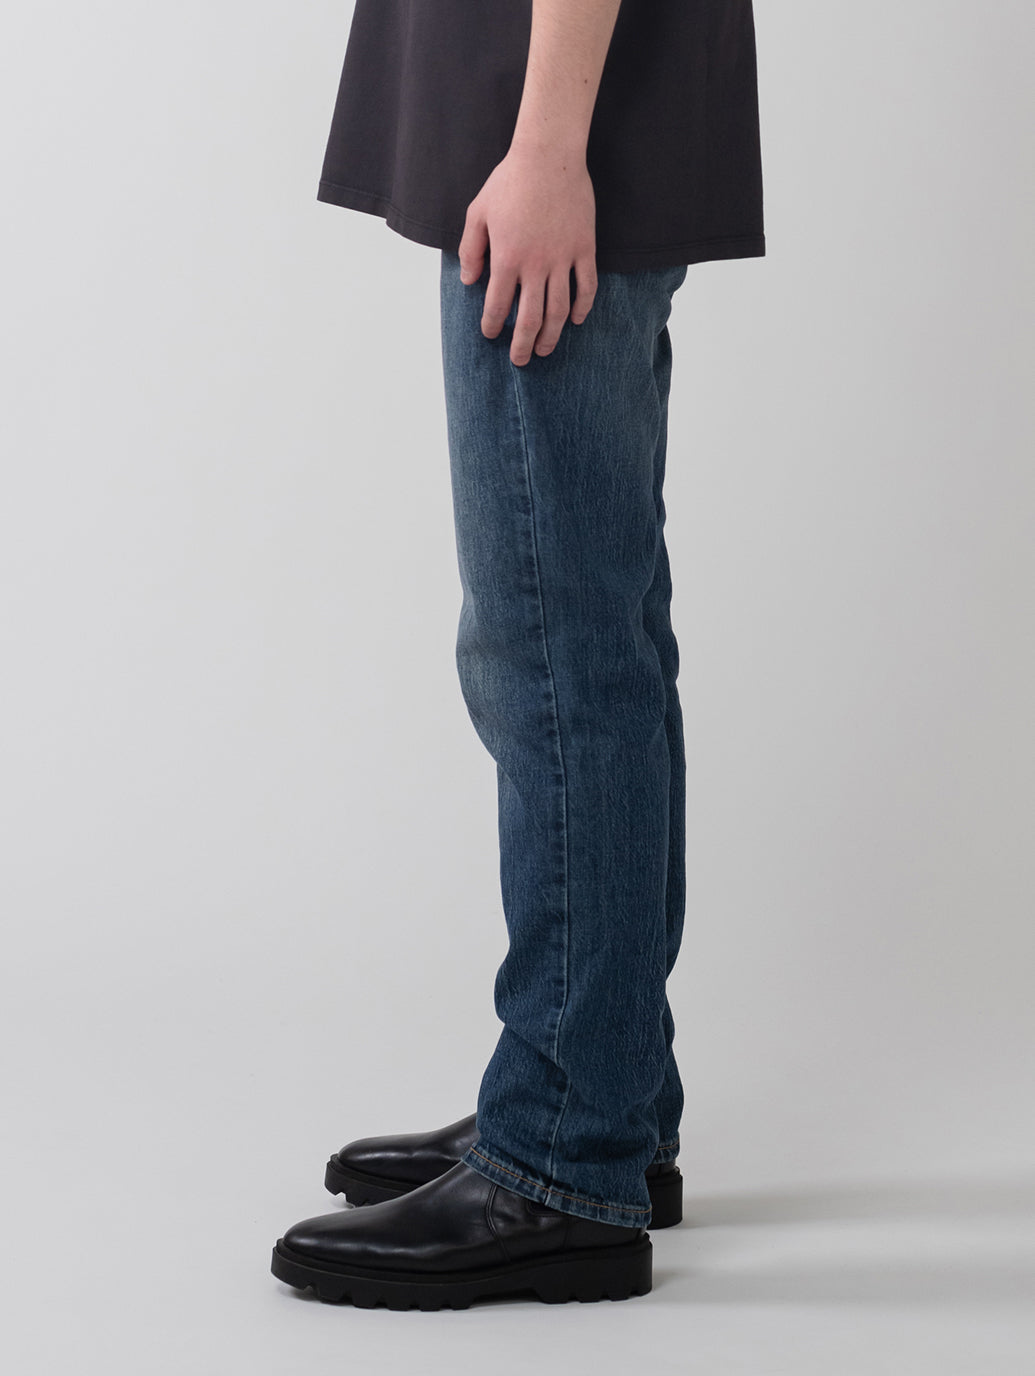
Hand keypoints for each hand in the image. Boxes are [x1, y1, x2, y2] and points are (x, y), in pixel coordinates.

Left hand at [458, 144, 597, 365]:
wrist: (548, 155)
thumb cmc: (509, 182)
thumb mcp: (478, 212)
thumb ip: (471, 249)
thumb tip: (469, 281)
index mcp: (506, 258)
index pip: (498, 305)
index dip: (493, 325)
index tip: (491, 335)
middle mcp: (535, 265)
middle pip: (530, 318)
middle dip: (523, 344)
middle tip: (520, 360)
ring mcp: (562, 258)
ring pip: (558, 310)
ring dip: (551, 335)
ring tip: (546, 350)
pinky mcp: (584, 249)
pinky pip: (586, 286)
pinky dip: (582, 307)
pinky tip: (575, 321)